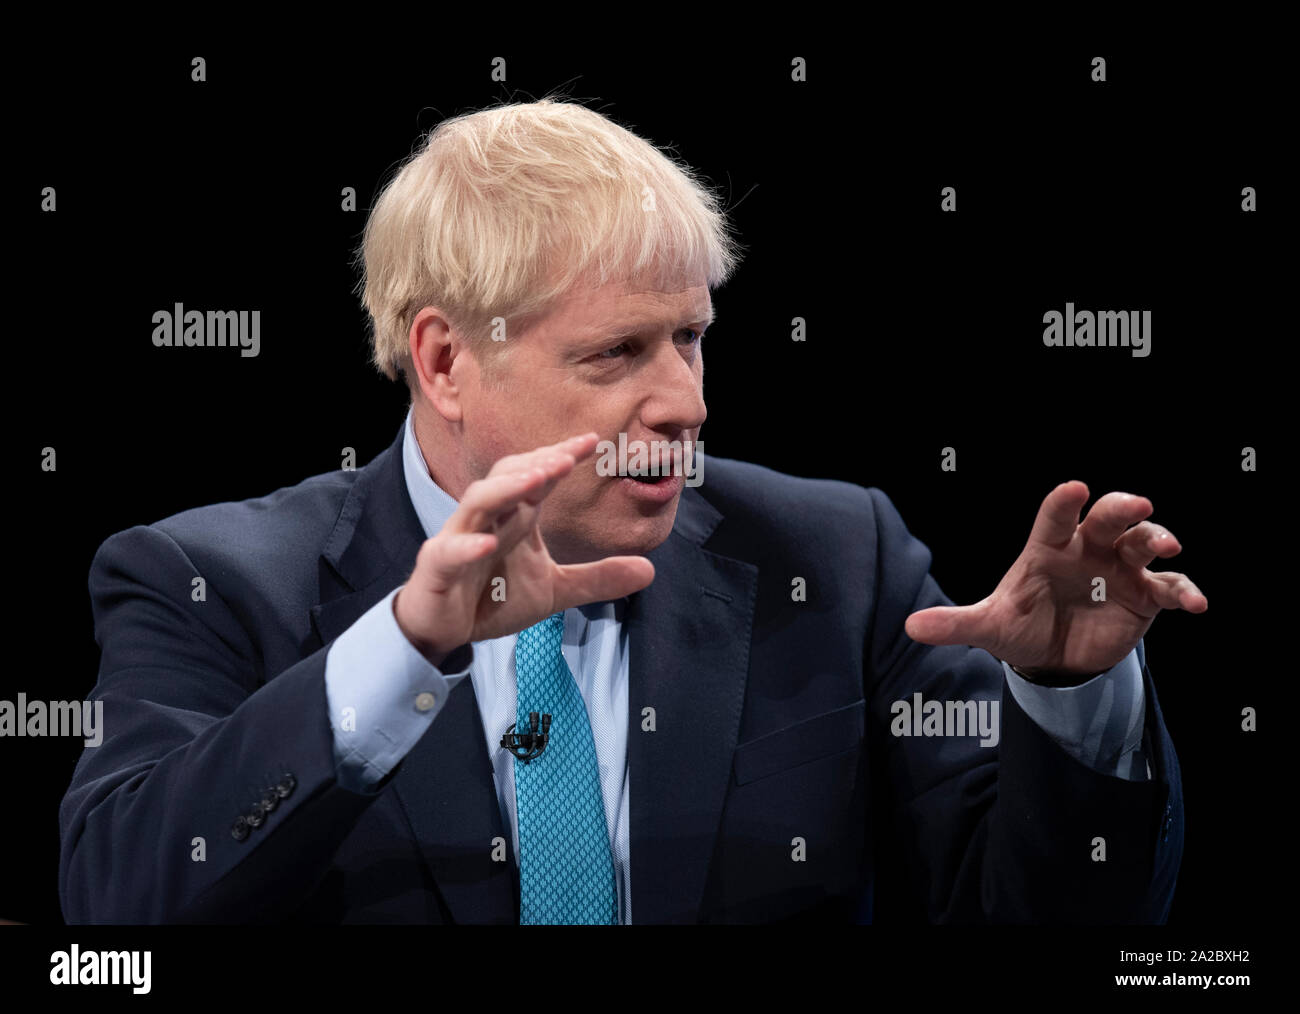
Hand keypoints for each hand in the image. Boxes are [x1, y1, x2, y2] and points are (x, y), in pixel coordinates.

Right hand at [393, 433, 655, 664]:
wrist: (443, 629)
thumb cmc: (493, 598)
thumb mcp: (554, 591)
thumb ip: (597, 579)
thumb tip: (650, 570)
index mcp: (515, 517)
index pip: (538, 477)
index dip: (561, 457)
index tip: (593, 441)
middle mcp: (487, 519)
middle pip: (508, 478)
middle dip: (536, 465)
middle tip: (568, 457)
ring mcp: (458, 539)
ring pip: (477, 503)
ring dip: (506, 489)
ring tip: (536, 479)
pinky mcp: (436, 569)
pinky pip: (448, 552)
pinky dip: (466, 546)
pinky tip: (487, 543)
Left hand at [904, 481, 1206, 677]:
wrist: (1053, 657)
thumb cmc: (1021, 625)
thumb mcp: (989, 627)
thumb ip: (955, 624)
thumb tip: (912, 626)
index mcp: (1048, 547)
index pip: (1056, 516)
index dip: (1065, 501)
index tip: (1074, 488)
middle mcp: (1087, 550)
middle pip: (1107, 517)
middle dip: (1121, 507)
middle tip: (1137, 504)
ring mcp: (1119, 569)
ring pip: (1143, 542)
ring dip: (1158, 539)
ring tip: (1169, 548)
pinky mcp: (1144, 597)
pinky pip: (1170, 588)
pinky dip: (1185, 591)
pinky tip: (1196, 603)